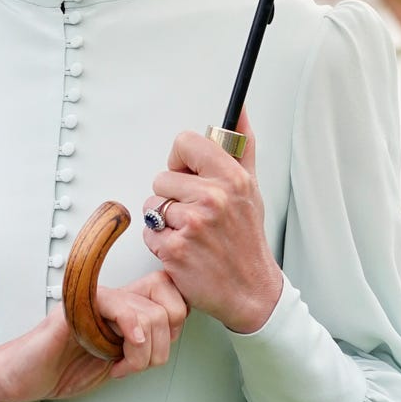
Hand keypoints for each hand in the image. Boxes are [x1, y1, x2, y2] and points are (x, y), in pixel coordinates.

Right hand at [0, 270, 186, 401]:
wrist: (25, 377)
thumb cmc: (64, 369)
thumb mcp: (118, 361)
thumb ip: (143, 346)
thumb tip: (172, 338)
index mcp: (124, 308)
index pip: (171, 294)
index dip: (175, 325)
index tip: (156, 352)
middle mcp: (113, 299)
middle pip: (168, 304)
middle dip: (162, 346)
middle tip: (136, 364)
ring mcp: (95, 300)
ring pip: (150, 313)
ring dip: (142, 353)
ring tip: (120, 366)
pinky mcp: (77, 307)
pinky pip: (118, 306)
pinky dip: (130, 330)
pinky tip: (121, 349)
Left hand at [141, 108, 283, 333]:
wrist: (250, 290)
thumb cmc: (247, 240)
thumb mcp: (251, 188)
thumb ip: (241, 145)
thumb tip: (238, 111)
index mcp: (231, 178)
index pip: (185, 142)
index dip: (181, 159)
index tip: (190, 173)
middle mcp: (212, 199)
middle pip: (162, 177)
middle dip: (174, 196)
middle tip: (196, 214)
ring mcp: (192, 225)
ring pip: (152, 205)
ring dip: (165, 221)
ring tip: (191, 233)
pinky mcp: (174, 250)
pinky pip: (148, 232)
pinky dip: (161, 243)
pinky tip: (184, 249)